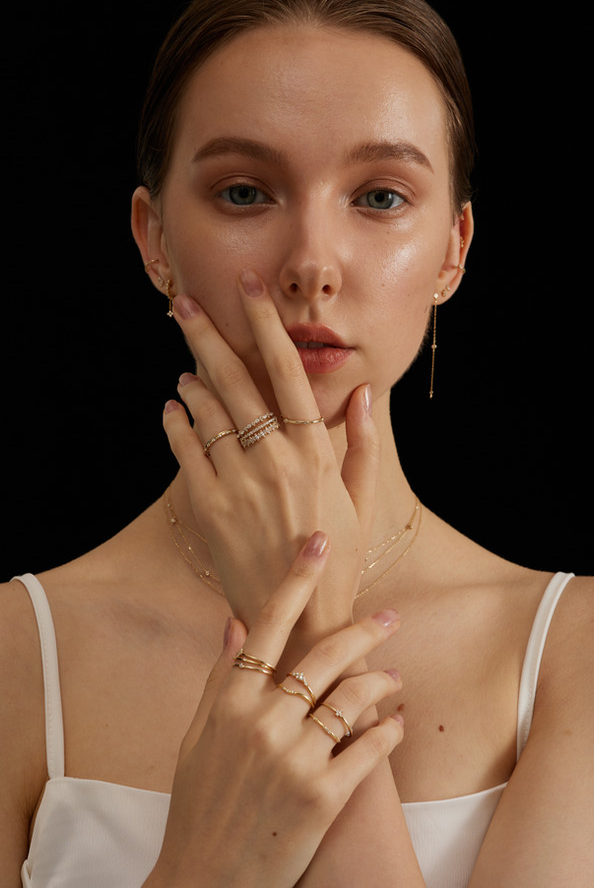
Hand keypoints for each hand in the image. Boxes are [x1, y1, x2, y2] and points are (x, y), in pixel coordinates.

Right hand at [149, 534, 402, 887]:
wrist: (205, 881)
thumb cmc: (198, 804)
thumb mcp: (197, 736)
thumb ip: (219, 676)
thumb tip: (234, 620)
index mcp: (229, 700)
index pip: (269, 624)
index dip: (296, 578)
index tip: (318, 542)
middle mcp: (262, 720)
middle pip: (325, 655)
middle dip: (365, 630)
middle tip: (391, 618)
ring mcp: (294, 757)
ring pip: (354, 697)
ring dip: (383, 681)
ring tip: (397, 676)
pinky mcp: (322, 796)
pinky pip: (369, 748)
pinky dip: (390, 730)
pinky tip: (399, 722)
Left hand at [163, 271, 379, 630]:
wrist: (299, 619)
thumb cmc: (336, 558)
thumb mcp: (362, 500)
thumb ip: (364, 443)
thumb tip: (365, 394)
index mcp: (316, 452)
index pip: (288, 372)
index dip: (268, 326)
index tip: (250, 289)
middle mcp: (275, 460)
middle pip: (235, 381)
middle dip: (207, 335)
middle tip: (184, 303)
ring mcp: (238, 483)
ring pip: (206, 412)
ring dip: (192, 380)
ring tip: (186, 365)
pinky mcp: (208, 508)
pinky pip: (184, 452)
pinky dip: (176, 423)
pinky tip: (174, 408)